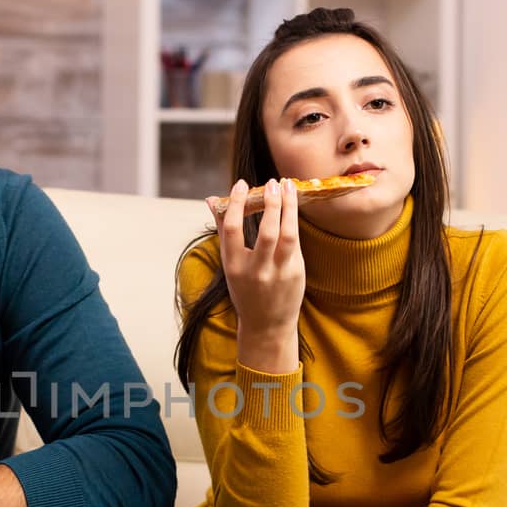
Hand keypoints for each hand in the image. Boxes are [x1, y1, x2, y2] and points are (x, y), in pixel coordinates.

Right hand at [217, 178, 302, 371]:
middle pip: (266, 231)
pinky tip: (291, 205)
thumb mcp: (230, 263)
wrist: (266, 324)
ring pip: (287, 235)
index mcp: (233, 267)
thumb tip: (210, 199)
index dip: (236, 204)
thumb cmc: (245, 288)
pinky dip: (293, 220)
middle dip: (271, 203)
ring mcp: (278, 273)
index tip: (241, 185)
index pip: (232, 230)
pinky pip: (295, 241)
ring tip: (287, 186)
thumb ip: (223, 230)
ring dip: (289, 207)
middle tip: (272, 182)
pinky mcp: (295, 273)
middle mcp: (256, 271)